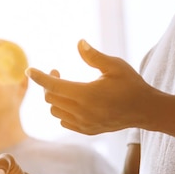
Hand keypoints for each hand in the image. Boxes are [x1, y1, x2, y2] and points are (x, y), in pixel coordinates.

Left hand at [28, 39, 158, 134]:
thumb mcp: (115, 66)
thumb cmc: (131, 84)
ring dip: (55, 98)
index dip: (39, 77)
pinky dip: (62, 111)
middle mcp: (82, 111)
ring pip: (55, 111)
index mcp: (86, 94)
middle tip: (57, 71)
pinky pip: (64, 121)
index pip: (54, 85)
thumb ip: (94, 56)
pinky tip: (72, 101)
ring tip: (65, 86)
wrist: (145, 110)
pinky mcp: (87, 130)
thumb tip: (79, 43)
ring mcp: (84, 123)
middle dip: (49, 84)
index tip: (29, 71)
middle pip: (51, 98)